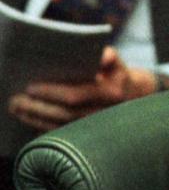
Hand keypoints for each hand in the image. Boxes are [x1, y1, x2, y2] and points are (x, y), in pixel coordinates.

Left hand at [7, 46, 156, 130]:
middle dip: (37, 108)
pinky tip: (29, 118)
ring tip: (17, 108)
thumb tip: (101, 56)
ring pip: (62, 126)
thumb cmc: (116, 73)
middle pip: (65, 114)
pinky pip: (63, 133)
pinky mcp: (90, 134)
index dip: (51, 93)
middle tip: (15, 100)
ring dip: (36, 118)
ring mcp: (98, 126)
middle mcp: (105, 113)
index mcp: (111, 93)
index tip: (31, 87)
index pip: (75, 96)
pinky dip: (43, 126)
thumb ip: (108, 56)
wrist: (132, 96)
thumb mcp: (116, 62)